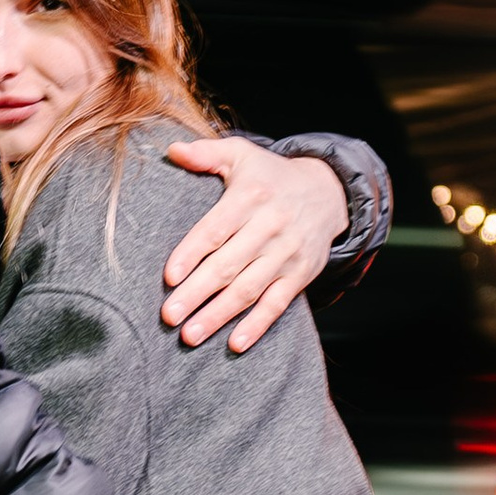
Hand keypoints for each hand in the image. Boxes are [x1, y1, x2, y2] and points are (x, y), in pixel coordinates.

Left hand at [160, 147, 345, 353]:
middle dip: (196, 293)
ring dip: (219, 315)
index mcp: (250, 197)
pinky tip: (236, 344)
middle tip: (169, 316)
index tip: (169, 277)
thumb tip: (171, 150)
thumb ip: (206, 153)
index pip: (215, 230)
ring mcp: (286, 254)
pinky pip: (278, 304)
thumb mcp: (242, 155)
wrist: (327, 192)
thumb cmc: (269, 176)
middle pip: (227, 265)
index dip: (191, 253)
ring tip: (190, 336)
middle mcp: (269, 227)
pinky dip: (258, 325)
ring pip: (249, 289)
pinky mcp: (300, 274)